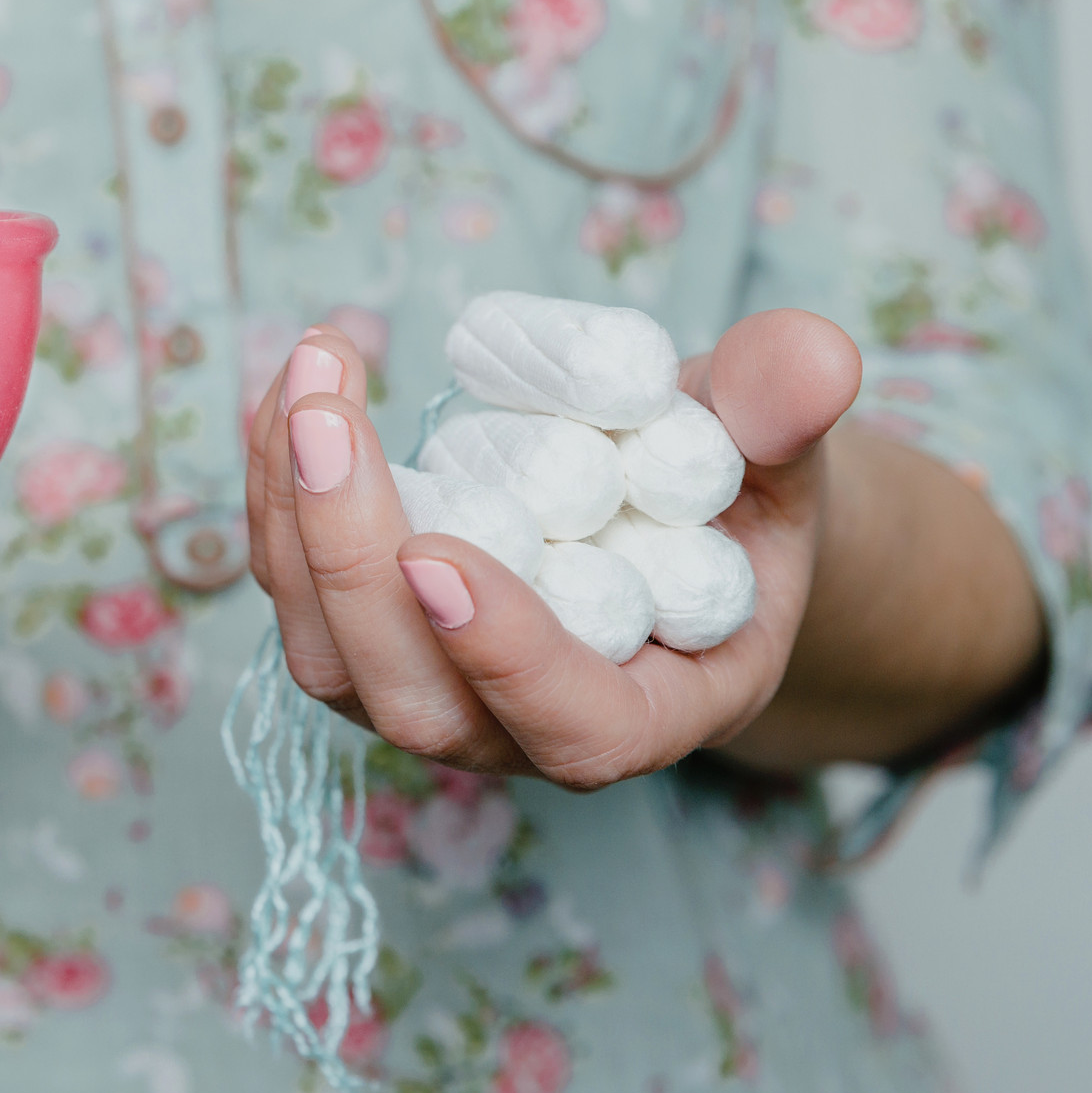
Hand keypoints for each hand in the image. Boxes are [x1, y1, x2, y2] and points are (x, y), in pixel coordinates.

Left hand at [247, 309, 861, 788]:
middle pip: (412, 697)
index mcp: (653, 711)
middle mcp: (522, 730)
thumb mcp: (781, 457)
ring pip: (328, 654)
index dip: (506, 658)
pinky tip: (290, 392)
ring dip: (294, 514)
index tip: (439, 555)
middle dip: (353, 557)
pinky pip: (297, 590)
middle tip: (330, 416)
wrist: (666, 524)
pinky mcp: (366, 640)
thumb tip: (815, 362)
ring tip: (310, 376)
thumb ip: (787, 418)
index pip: (576, 729)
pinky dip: (276, 489)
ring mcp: (431, 693)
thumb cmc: (734, 502)